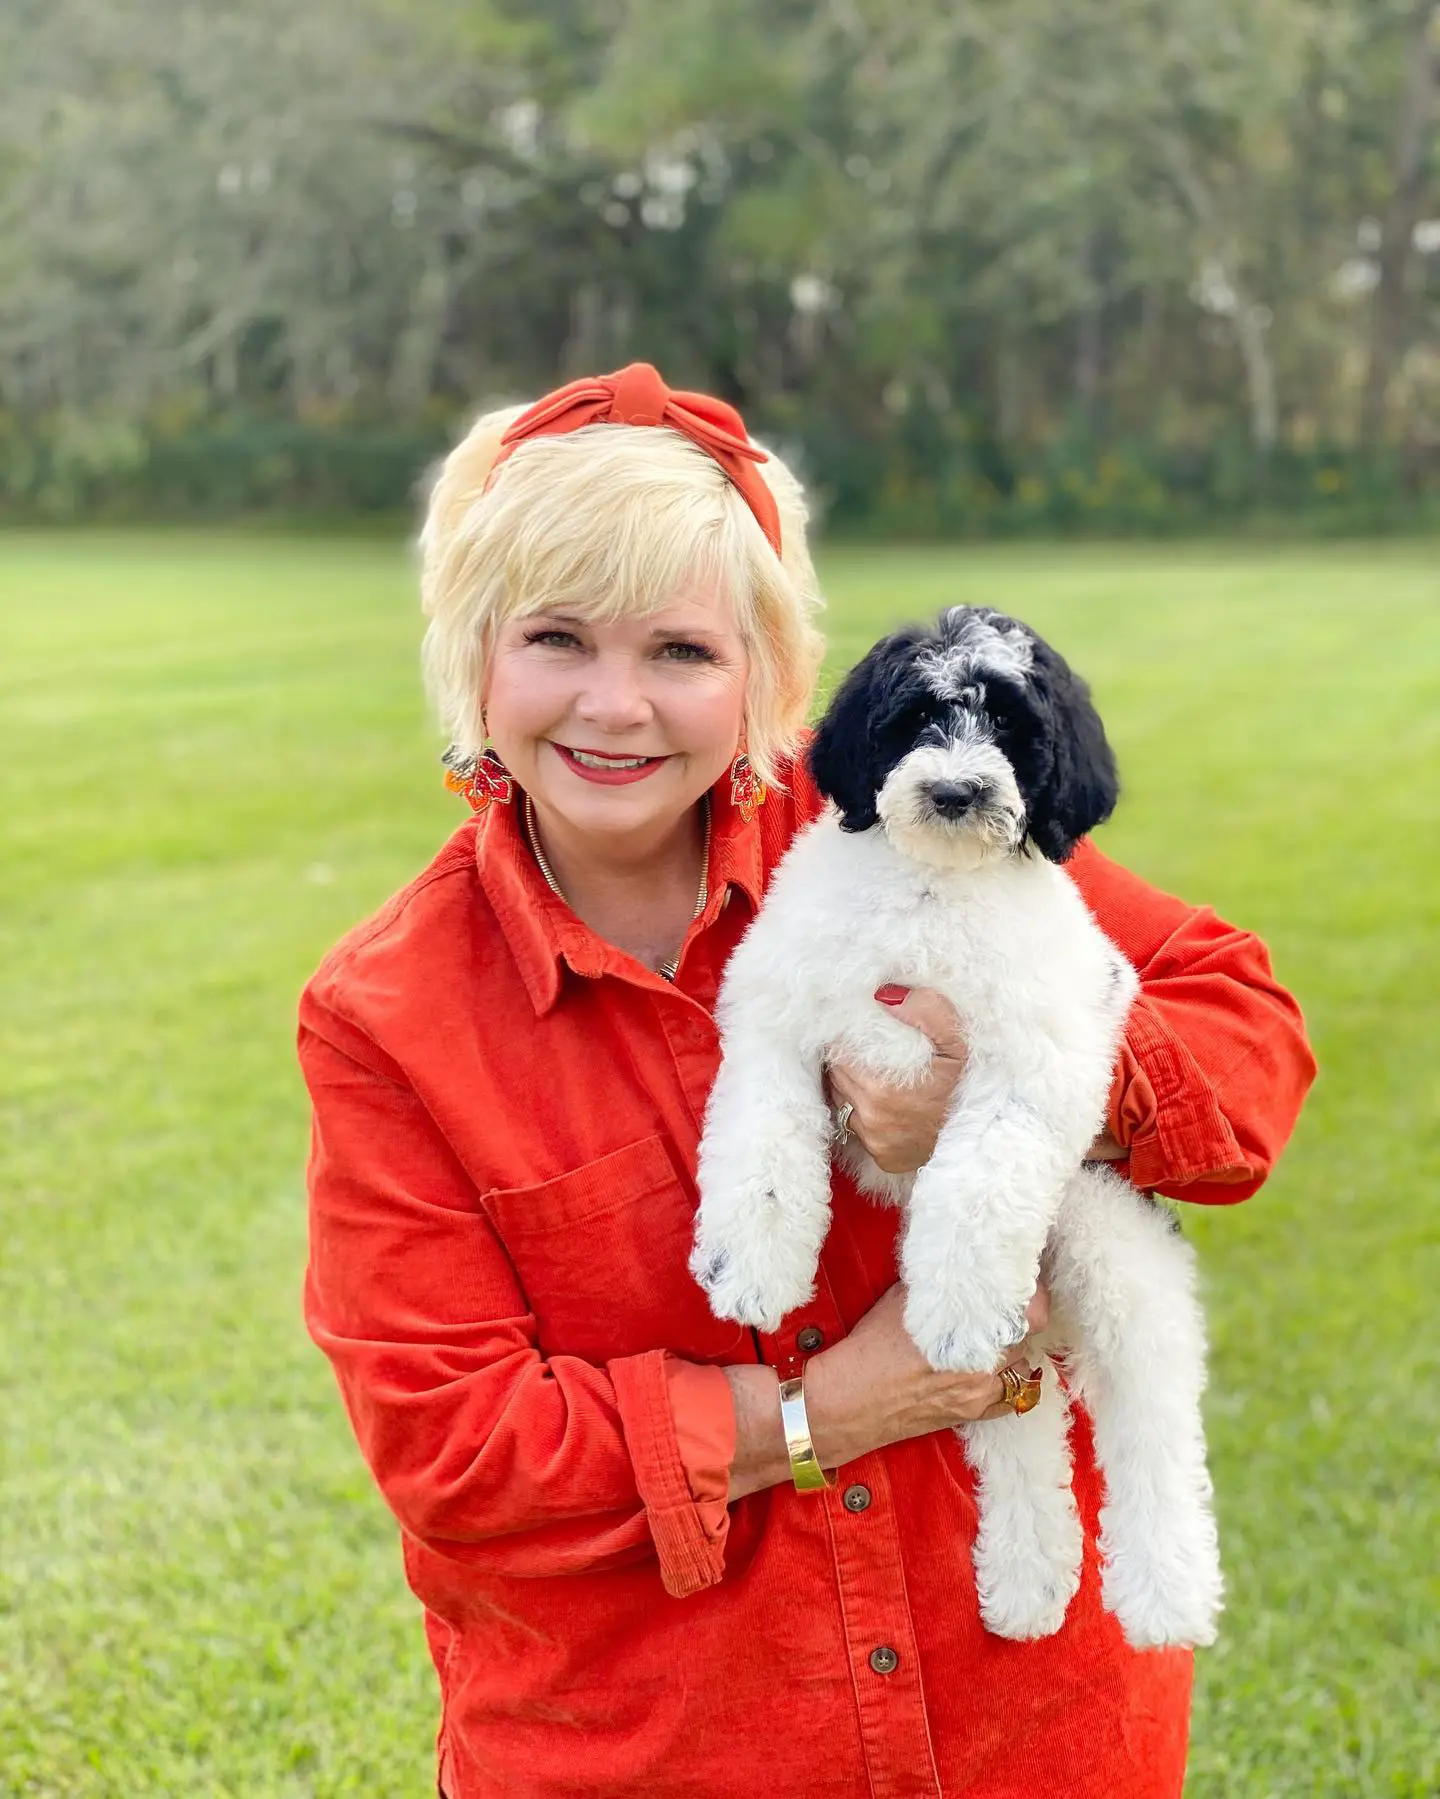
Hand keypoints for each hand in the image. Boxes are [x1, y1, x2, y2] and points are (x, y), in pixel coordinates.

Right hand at [804, 1280, 1051, 1469]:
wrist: (848, 1400)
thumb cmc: (870, 1347)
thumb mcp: (903, 1300)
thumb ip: (940, 1285)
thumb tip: (960, 1266)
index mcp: (968, 1333)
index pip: (1029, 1313)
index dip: (1032, 1294)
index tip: (1025, 1280)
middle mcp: (982, 1366)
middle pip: (1028, 1337)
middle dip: (1021, 1318)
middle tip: (1010, 1302)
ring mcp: (980, 1394)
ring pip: (1023, 1366)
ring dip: (1015, 1349)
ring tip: (999, 1334)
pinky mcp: (972, 1415)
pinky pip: (1011, 1397)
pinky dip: (1009, 1380)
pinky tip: (995, 1367)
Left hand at [826, 986, 966, 1173]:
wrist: (975, 1138)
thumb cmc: (961, 1088)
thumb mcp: (956, 1046)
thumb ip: (928, 1013)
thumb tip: (886, 995)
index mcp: (883, 1086)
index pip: (841, 1048)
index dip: (848, 1033)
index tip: (858, 1026)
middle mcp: (871, 1112)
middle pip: (837, 1069)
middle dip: (847, 1054)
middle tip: (865, 1045)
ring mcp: (870, 1133)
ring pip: (839, 1092)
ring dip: (847, 1078)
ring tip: (869, 1068)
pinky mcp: (875, 1150)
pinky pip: (850, 1118)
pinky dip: (856, 1104)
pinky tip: (875, 1096)